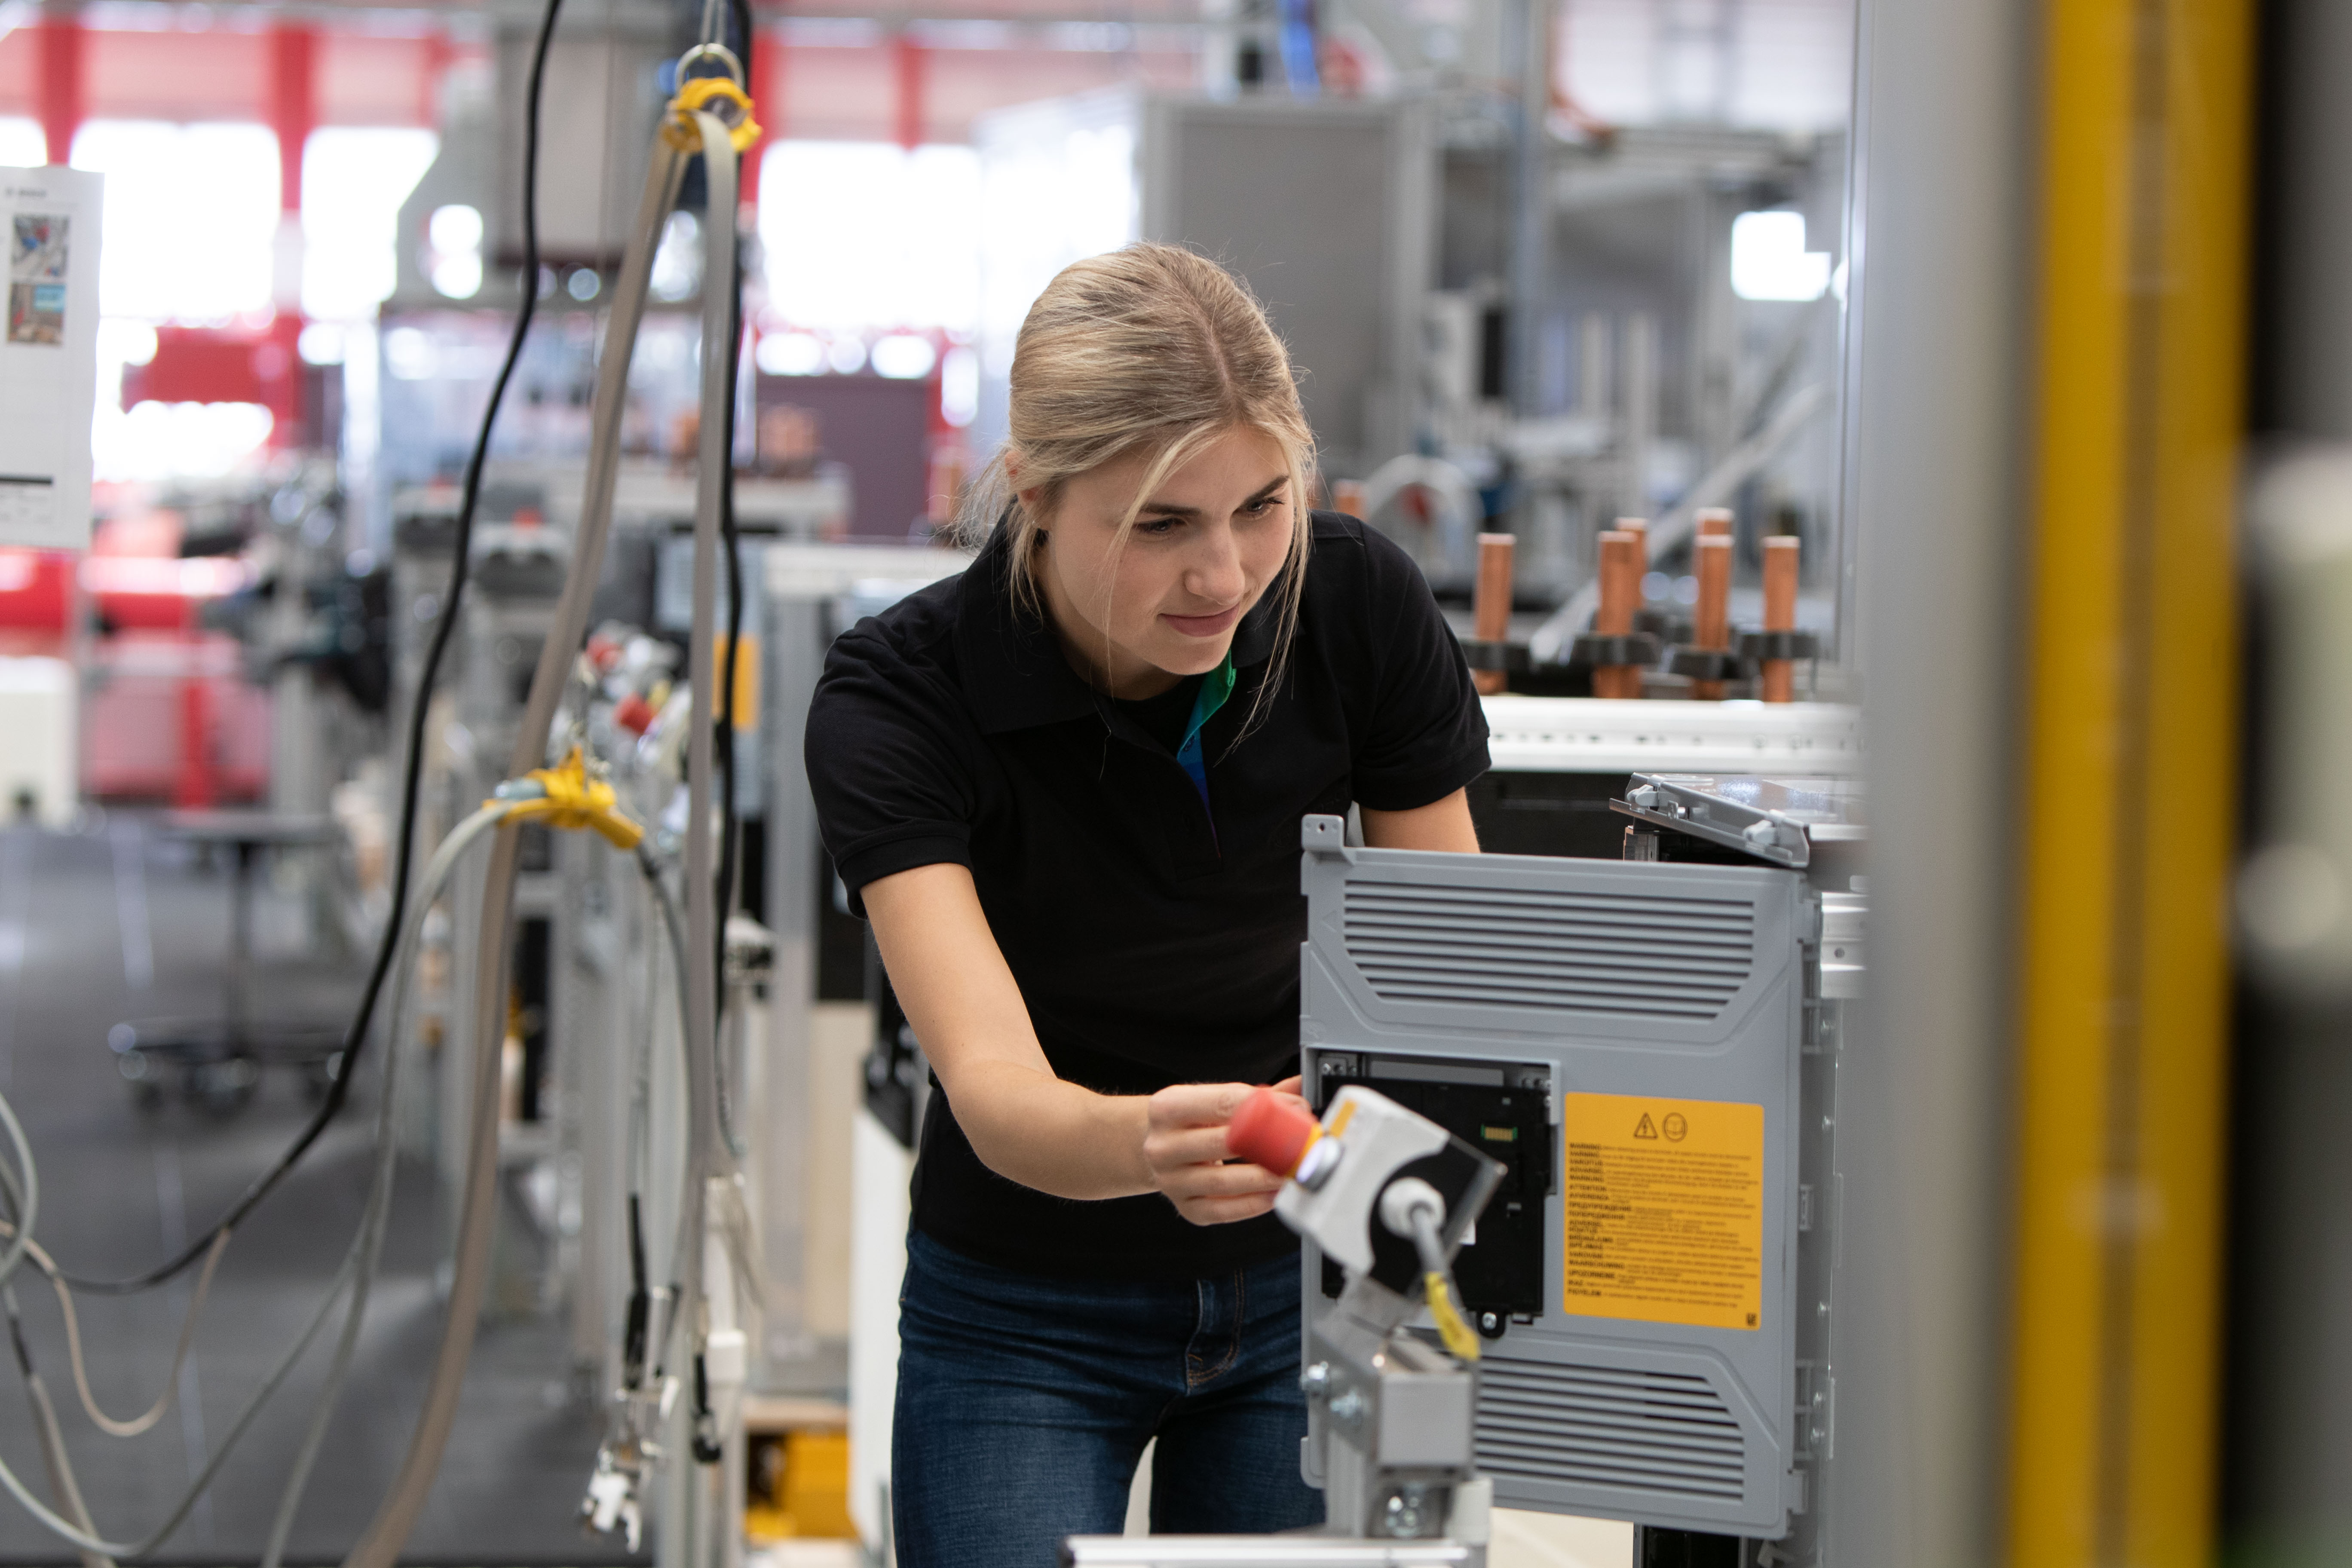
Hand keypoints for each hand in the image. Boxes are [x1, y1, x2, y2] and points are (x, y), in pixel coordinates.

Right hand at [1143, 1079, 1307, 1226]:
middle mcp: (1162, 1145)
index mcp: (1167, 1108)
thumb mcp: (1212, 1099)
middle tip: (1301, 1146)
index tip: (1296, 1110)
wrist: (1153, 1147)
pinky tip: (1274, 1195)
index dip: (1264, 1106)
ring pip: (1224, 1182)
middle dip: (1269, 1146)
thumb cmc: (1191, 1121)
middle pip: (1223, 1144)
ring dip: (1265, 1179)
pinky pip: (1223, 1210)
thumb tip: (1299, 1088)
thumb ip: (1256, 1095)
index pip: (1222, 1103)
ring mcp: (1170, 1181)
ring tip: (1293, 1172)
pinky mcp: (1185, 1208)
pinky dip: (1253, 1204)